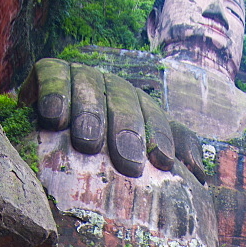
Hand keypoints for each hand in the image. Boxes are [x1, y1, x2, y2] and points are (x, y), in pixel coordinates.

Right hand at [20, 59, 203, 181]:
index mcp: (139, 108)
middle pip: (125, 101)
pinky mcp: (49, 71)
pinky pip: (52, 73)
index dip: (162, 137)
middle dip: (128, 131)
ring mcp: (82, 76)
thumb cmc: (100, 163)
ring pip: (90, 86)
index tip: (164, 163)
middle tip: (128, 164)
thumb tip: (201, 175)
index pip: (155, 117)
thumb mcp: (137, 161)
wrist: (45, 144)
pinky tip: (54, 118)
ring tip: (88, 144)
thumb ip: (170, 156)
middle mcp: (113, 88)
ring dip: (91, 114)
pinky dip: (54, 92)